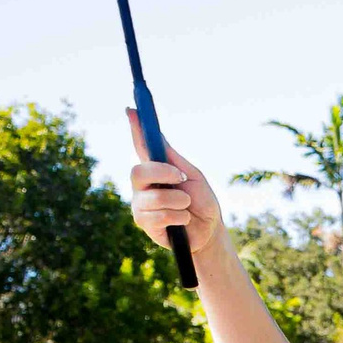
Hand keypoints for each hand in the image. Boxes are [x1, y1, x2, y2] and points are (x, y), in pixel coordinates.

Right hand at [127, 111, 223, 256]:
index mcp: (155, 171)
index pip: (141, 147)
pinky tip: (183, 220)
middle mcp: (143, 186)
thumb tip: (156, 134)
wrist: (210, 232)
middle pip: (138, 171)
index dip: (135, 129)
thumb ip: (173, 159)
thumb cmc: (202, 203)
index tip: (131, 110)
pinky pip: (160, 215)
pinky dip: (180, 216)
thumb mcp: (193, 177)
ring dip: (179, 201)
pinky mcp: (145, 223)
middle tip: (181, 179)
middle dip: (162, 174)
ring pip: (154, 197)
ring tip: (187, 207)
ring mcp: (141, 204)